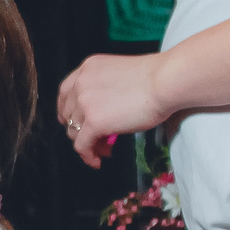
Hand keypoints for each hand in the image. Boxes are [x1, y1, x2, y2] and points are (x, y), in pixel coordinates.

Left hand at [55, 51, 166, 166]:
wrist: (164, 82)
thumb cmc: (154, 78)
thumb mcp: (119, 76)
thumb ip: (104, 91)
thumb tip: (103, 115)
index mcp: (87, 68)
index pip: (65, 92)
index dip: (68, 111)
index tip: (75, 122)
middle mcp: (80, 83)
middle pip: (69, 114)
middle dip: (80, 129)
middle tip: (96, 139)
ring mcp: (84, 103)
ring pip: (74, 132)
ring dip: (88, 143)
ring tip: (104, 149)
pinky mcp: (93, 122)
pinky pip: (82, 146)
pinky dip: (88, 156)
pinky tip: (98, 161)